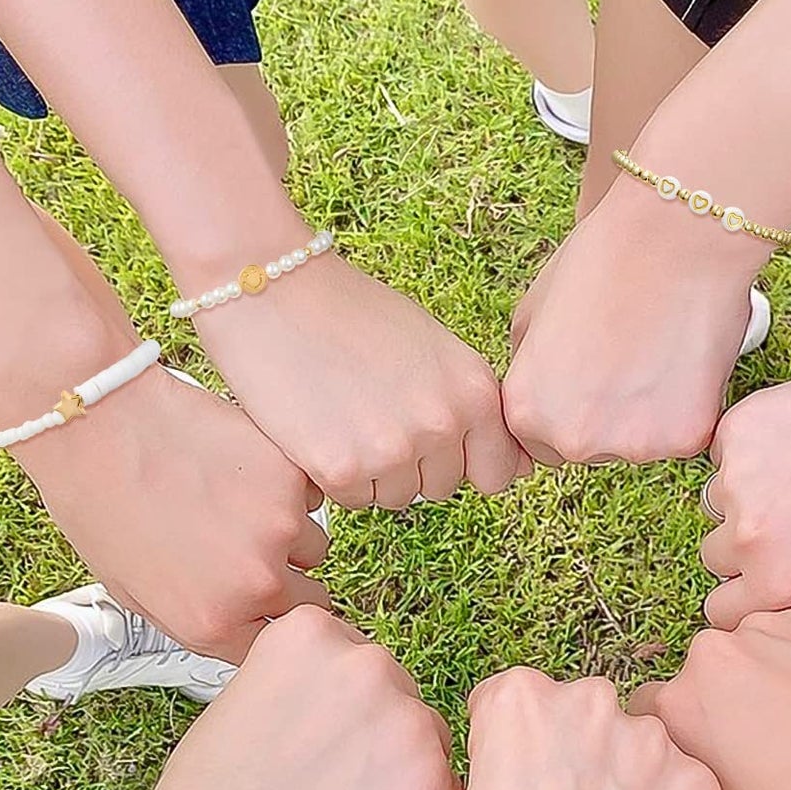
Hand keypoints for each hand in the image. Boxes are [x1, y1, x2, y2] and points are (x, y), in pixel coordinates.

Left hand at [15, 364, 328, 661]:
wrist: (99, 424)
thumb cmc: (101, 502)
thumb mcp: (133, 590)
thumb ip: (198, 619)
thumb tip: (240, 627)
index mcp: (213, 623)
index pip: (271, 641)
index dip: (265, 617)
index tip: (260, 597)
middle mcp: (255, 584)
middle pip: (306, 599)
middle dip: (285, 578)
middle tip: (246, 543)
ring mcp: (281, 528)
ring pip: (313, 544)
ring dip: (288, 530)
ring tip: (238, 500)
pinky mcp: (293, 477)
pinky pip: (311, 494)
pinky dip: (288, 485)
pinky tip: (243, 468)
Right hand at [196, 250, 529, 506]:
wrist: (274, 289)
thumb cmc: (353, 315)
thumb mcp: (435, 351)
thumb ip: (470, 407)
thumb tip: (516, 472)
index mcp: (476, 391)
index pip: (497, 474)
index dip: (464, 462)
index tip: (435, 442)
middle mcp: (445, 424)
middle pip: (442, 487)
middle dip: (414, 465)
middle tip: (373, 413)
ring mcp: (396, 449)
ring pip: (397, 497)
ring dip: (374, 473)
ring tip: (345, 415)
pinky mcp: (344, 469)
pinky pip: (352, 500)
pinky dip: (334, 476)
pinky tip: (319, 426)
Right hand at [440, 670, 720, 789]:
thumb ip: (495, 772)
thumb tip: (512, 777)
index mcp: (519, 701)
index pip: (516, 698)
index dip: (511, 744)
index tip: (516, 781)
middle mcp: (587, 702)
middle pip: (583, 712)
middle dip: (576, 749)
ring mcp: (650, 741)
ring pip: (638, 745)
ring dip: (627, 778)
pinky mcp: (696, 782)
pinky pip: (682, 784)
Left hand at [504, 179, 762, 465]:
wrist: (672, 240)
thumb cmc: (599, 263)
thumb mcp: (531, 315)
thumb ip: (528, 370)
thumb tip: (539, 398)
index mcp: (525, 411)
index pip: (538, 442)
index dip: (564, 407)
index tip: (587, 373)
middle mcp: (572, 441)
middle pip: (587, 449)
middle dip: (603, 417)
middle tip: (626, 358)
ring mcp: (630, 445)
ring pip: (637, 445)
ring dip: (646, 415)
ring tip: (658, 352)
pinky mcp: (685, 440)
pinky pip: (682, 436)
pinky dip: (687, 408)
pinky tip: (686, 359)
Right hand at [632, 600, 790, 789]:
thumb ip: (681, 783)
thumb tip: (676, 762)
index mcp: (678, 708)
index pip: (654, 710)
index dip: (690, 737)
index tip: (723, 756)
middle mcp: (711, 654)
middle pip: (705, 672)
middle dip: (729, 698)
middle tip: (777, 744)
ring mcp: (769, 625)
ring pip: (756, 644)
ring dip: (773, 670)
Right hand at [702, 333, 790, 625]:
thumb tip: (785, 593)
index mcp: (780, 582)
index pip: (722, 610)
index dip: (744, 597)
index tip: (762, 578)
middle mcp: (747, 535)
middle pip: (715, 555)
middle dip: (746, 546)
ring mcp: (736, 478)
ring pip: (718, 501)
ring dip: (745, 497)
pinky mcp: (736, 427)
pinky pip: (725, 453)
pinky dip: (751, 451)